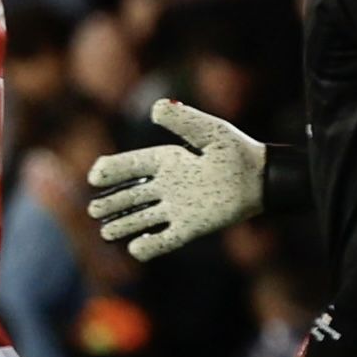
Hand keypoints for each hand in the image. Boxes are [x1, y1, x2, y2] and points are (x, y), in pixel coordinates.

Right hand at [87, 100, 265, 260]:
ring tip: (106, 232)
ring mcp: (179, 208)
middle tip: (94, 210)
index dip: (112, 171)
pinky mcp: (192, 227)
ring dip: (125, 225)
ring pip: (143, 218)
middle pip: (132, 195)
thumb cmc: (236, 151)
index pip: (132, 166)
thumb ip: (182, 120)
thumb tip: (155, 108)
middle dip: (113, 203)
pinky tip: (137, 248)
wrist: (263, 179)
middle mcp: (169, 185)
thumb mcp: (209, 130)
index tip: (95, 176)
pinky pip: (166, 239)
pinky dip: (151, 245)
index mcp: (168, 160)